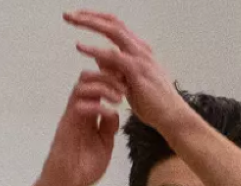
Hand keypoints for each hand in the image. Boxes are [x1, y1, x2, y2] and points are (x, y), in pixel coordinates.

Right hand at [37, 67, 124, 185]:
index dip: (112, 79)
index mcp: (89, 113)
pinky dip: (96, 104)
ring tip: (119, 97)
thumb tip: (114, 112)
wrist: (68, 184)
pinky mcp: (67, 124)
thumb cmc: (85, 168)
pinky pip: (79, 104)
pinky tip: (110, 112)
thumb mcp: (105, 144)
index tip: (129, 83)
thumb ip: (109, 127)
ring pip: (83, 85)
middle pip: (89, 78)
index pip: (98, 86)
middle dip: (108, 76)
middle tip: (126, 86)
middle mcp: (79, 110)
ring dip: (103, 86)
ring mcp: (72, 115)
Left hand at [64, 11, 188, 132]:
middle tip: (69, 13)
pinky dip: (95, 49)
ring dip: (90, 24)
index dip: (97, 19)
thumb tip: (99, 57)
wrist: (171, 117)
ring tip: (71, 20)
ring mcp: (140, 58)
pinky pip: (114, 56)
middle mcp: (140, 49)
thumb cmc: (153, 104)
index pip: (116, 26)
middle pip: (113, 23)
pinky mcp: (137, 71)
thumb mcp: (129, 83)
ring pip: (113, 32)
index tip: (78, 16)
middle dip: (89, 16)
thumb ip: (115, 69)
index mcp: (139, 50)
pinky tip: (80, 47)